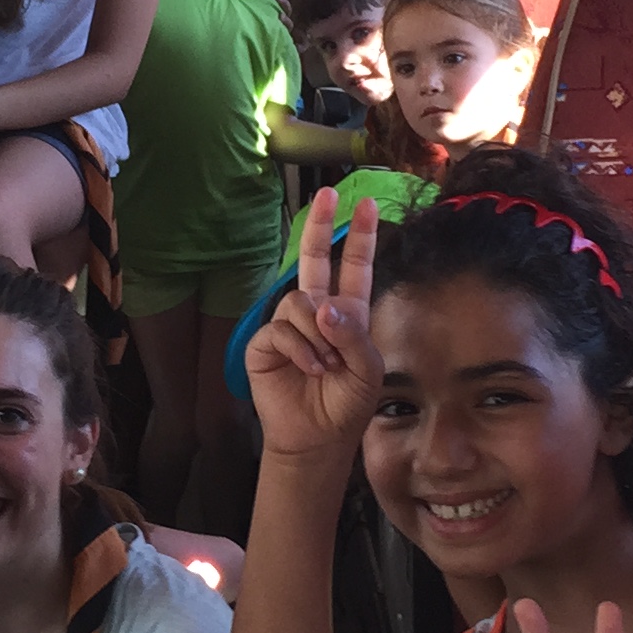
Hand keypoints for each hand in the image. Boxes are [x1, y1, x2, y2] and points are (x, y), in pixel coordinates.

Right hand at [245, 189, 381, 457]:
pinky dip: (300, 350)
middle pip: (314, 260)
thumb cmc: (346, 404)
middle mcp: (317, 312)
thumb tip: (324, 306)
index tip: (366, 204)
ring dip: (317, 333)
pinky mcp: (265, 343)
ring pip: (299, 300)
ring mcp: (289, 326)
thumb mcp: (366, 370)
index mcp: (347, 314)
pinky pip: (281, 328)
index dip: (359, 236)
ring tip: (326, 364)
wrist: (317, 438)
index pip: (354, 267)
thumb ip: (352, 335)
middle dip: (319, 226)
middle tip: (325, 193)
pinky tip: (310, 370)